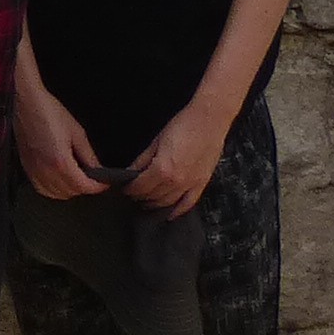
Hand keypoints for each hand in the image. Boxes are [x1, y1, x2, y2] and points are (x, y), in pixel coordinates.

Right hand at [14, 77, 108, 202]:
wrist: (25, 103)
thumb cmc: (49, 112)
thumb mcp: (76, 132)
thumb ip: (88, 155)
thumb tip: (98, 170)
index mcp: (60, 162)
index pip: (83, 186)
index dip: (98, 187)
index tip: (105, 183)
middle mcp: (46, 171)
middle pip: (70, 193)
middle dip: (85, 188)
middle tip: (93, 179)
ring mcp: (34, 171)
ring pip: (55, 194)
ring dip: (69, 190)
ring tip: (77, 179)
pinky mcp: (26, 168)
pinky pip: (42, 189)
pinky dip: (53, 190)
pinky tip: (59, 180)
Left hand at [124, 102, 224, 216]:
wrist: (209, 120)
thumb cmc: (183, 125)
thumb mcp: (156, 141)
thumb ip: (142, 160)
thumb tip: (130, 172)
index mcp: (161, 169)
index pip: (139, 187)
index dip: (129, 189)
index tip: (125, 188)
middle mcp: (175, 181)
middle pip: (152, 197)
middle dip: (140, 196)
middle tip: (134, 194)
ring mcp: (190, 185)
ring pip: (167, 203)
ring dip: (155, 204)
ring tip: (147, 201)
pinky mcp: (201, 183)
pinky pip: (188, 203)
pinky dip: (177, 211)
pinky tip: (169, 214)